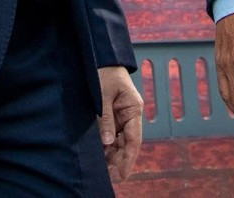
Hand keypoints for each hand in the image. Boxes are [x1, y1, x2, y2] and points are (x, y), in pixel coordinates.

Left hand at [96, 64, 143, 180]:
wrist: (100, 57)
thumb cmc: (104, 73)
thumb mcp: (103, 95)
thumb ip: (105, 118)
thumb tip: (107, 142)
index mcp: (134, 109)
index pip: (134, 140)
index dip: (129, 159)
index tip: (122, 174)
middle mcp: (130, 115)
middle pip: (127, 144)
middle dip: (119, 160)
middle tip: (108, 175)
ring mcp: (122, 116)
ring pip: (119, 142)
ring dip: (112, 155)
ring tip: (102, 169)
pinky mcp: (112, 115)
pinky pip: (111, 134)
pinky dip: (106, 145)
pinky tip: (99, 155)